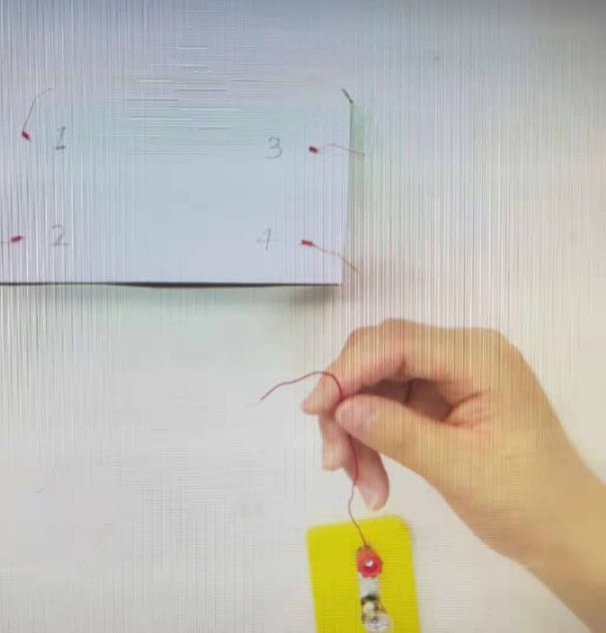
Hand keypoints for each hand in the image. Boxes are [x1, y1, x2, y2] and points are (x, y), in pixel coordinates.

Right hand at [301, 320, 605, 628]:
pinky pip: (386, 407)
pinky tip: (372, 479)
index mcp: (477, 357)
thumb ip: (397, 432)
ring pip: (374, 386)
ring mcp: (447, 377)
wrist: (561, 533)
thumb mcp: (459, 467)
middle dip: (347, 405)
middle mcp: (460, 355)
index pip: (395, 343)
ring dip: (355, 431)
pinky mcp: (437, 401)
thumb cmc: (525, 500)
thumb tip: (341, 407)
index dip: (347, 370)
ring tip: (361, 483)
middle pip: (378, 359)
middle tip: (335, 460)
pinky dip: (370, 441)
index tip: (315, 410)